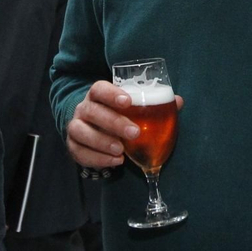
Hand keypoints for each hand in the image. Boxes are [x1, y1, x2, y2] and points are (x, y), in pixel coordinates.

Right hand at [64, 80, 182, 168]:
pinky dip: (97, 158)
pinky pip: (79, 152)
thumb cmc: (117, 115)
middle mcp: (83, 109)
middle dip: (113, 122)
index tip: (128, 102)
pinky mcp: (73, 146)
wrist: (93, 129)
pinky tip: (115, 161)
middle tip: (134, 132)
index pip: (99, 89)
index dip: (112, 94)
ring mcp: (76, 127)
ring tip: (121, 150)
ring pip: (81, 132)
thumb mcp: (133, 108)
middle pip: (92, 111)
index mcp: (98, 95)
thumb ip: (154, 104)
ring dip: (102, 141)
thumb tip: (178, 101)